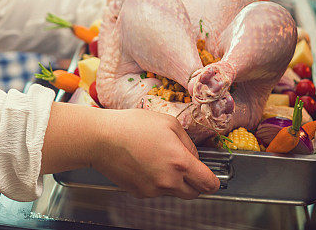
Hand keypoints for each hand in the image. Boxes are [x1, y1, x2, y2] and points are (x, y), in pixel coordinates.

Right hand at [88, 108, 219, 198]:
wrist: (101, 139)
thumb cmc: (132, 126)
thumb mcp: (169, 123)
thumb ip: (188, 142)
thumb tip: (194, 156)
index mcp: (180, 162)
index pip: (208, 184)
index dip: (213, 181)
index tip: (211, 177)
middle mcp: (168, 181)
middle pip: (194, 193)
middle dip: (194, 182)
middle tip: (186, 166)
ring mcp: (153, 190)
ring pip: (174, 192)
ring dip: (174, 181)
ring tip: (159, 159)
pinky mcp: (140, 193)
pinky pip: (156, 191)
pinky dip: (157, 182)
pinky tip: (146, 164)